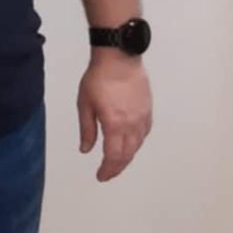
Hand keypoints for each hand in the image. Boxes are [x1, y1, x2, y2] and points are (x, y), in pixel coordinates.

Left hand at [77, 54, 151, 181]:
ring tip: (118, 161)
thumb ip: (87, 129)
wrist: (119, 57)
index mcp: (115, 125)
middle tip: (108, 173)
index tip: (101, 176)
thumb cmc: (98, 77)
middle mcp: (132, 125)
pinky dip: (137, 143)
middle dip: (117, 167)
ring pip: (137, 145)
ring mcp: (142, 117)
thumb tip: (86, 149)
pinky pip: (144, 133)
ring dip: (128, 156)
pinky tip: (131, 142)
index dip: (107, 170)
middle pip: (127, 155)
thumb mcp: (85, 103)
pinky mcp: (148, 109)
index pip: (113, 157)